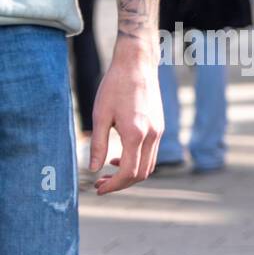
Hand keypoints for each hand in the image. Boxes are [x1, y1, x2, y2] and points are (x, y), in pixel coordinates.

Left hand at [89, 39, 163, 194]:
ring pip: (149, 166)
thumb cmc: (115, 87)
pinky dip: (137, 162)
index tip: (98, 188)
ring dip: (130, 174)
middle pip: (142, 173)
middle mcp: (152, 136)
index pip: (129, 172)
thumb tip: (92, 168)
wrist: (138, 66)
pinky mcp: (160, 128)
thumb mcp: (100, 115)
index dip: (114, 185)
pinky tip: (120, 157)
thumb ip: (97, 144)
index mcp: (136, 134)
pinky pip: (151, 154)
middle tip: (100, 184)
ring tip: (109, 172)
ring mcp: (159, 132)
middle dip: (122, 184)